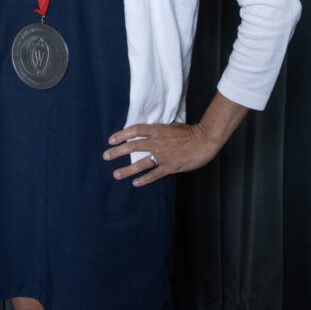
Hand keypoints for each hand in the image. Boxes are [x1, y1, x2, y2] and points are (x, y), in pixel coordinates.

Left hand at [103, 92, 248, 185]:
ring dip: (127, 169)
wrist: (204, 141)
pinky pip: (155, 174)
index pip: (135, 131)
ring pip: (141, 163)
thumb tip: (148, 131)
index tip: (110, 140)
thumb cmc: (190, 132)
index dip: (121, 135)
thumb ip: (159, 129)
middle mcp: (157, 142)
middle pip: (133, 146)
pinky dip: (145, 179)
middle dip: (118, 152)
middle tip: (106, 156)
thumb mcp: (172, 126)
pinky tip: (135, 183)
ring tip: (116, 174)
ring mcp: (163, 155)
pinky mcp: (170, 166)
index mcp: (157, 130)